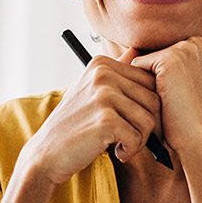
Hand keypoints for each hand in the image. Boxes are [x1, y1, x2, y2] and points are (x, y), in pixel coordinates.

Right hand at [22, 49, 161, 185]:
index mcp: (102, 64)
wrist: (47, 153)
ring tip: (120, 144)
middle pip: (154, 100)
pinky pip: (137, 137)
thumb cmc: (74, 125)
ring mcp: (104, 96)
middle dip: (146, 124)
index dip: (147, 107)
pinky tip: (116, 152)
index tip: (129, 120)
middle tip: (127, 136)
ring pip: (149, 120)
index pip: (150, 82)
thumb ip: (116, 72)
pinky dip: (130, 150)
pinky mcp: (106, 120)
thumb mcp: (91, 90)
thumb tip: (137, 49)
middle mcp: (103, 74)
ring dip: (139, 140)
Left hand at [131, 37, 201, 158]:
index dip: (155, 77)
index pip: (159, 53)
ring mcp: (184, 49)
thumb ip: (154, 65)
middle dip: (149, 78)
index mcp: (199, 47)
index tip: (170, 95)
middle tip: (168, 100)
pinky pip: (136, 65)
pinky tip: (160, 99)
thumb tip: (128, 49)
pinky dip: (139, 86)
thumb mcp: (170, 85)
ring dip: (143, 83)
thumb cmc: (181, 117)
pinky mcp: (170, 59)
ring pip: (142, 61)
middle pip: (150, 55)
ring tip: (164, 100)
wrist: (195, 139)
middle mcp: (194, 43)